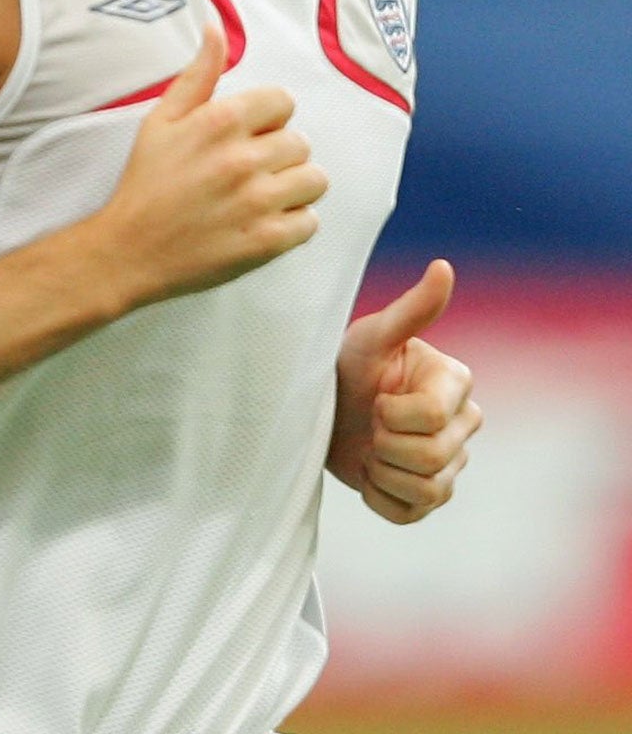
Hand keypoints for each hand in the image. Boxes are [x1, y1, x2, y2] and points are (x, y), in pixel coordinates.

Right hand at [93, 25, 327, 307]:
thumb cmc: (145, 182)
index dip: (266, 119)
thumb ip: (198, 75)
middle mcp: (243, 158)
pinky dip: (292, 223)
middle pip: (300, 142)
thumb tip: (216, 29)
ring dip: (292, 188)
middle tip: (246, 171)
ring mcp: (257, 201)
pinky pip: (310, 222)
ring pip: (314, 180)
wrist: (128, 249)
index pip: (282, 101)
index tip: (246, 136)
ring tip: (260, 196)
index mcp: (219, 122)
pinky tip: (261, 221)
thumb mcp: (161, 120)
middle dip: (278, 155)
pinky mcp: (266, 240)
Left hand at [328, 260, 481, 522]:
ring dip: (383, 471)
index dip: (392, 413)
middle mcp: (463, 423)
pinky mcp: (427, 496)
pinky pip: (411, 514)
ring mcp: (450, 463)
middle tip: (368, 423)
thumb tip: (443, 266)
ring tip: (367, 445)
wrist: (317, 404)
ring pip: (429, 490)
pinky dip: (380, 497)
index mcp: (455, 383)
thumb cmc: (343, 362)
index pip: (431, 417)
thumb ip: (412, 309)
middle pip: (434, 457)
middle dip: (385, 443)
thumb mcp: (370, 336)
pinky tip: (367, 470)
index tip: (374, 397)